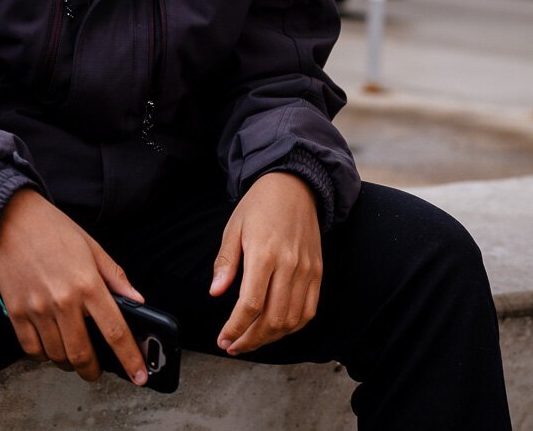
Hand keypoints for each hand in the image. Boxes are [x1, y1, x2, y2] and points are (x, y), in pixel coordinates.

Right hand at [0, 188, 148, 385]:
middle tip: (97, 371)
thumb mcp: (92, 247)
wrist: (11, 217)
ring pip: (57, 355)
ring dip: (68, 363)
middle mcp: (63, 300)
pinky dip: (43, 356)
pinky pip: (31, 349)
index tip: (139, 376)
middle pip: (82, 354)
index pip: (115, 332)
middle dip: (93, 371)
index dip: (130, 359)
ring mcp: (37, 308)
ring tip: (73, 355)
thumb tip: (136, 300)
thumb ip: (115, 276)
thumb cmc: (52, 229)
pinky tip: (50, 347)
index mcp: (88, 284)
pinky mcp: (16, 312)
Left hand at [210, 171, 322, 354]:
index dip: (236, 328)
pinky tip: (276, 330)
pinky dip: (292, 327)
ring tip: (251, 341)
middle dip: (250, 340)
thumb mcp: (234, 228)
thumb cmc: (260, 205)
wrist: (295, 186)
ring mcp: (306, 270)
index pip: (251, 304)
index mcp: (264, 253)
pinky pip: (308, 310)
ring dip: (270, 338)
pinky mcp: (317, 272)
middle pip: (272, 318)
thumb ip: (225, 262)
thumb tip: (215, 292)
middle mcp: (289, 265)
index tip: (223, 339)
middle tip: (233, 346)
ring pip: (291, 319)